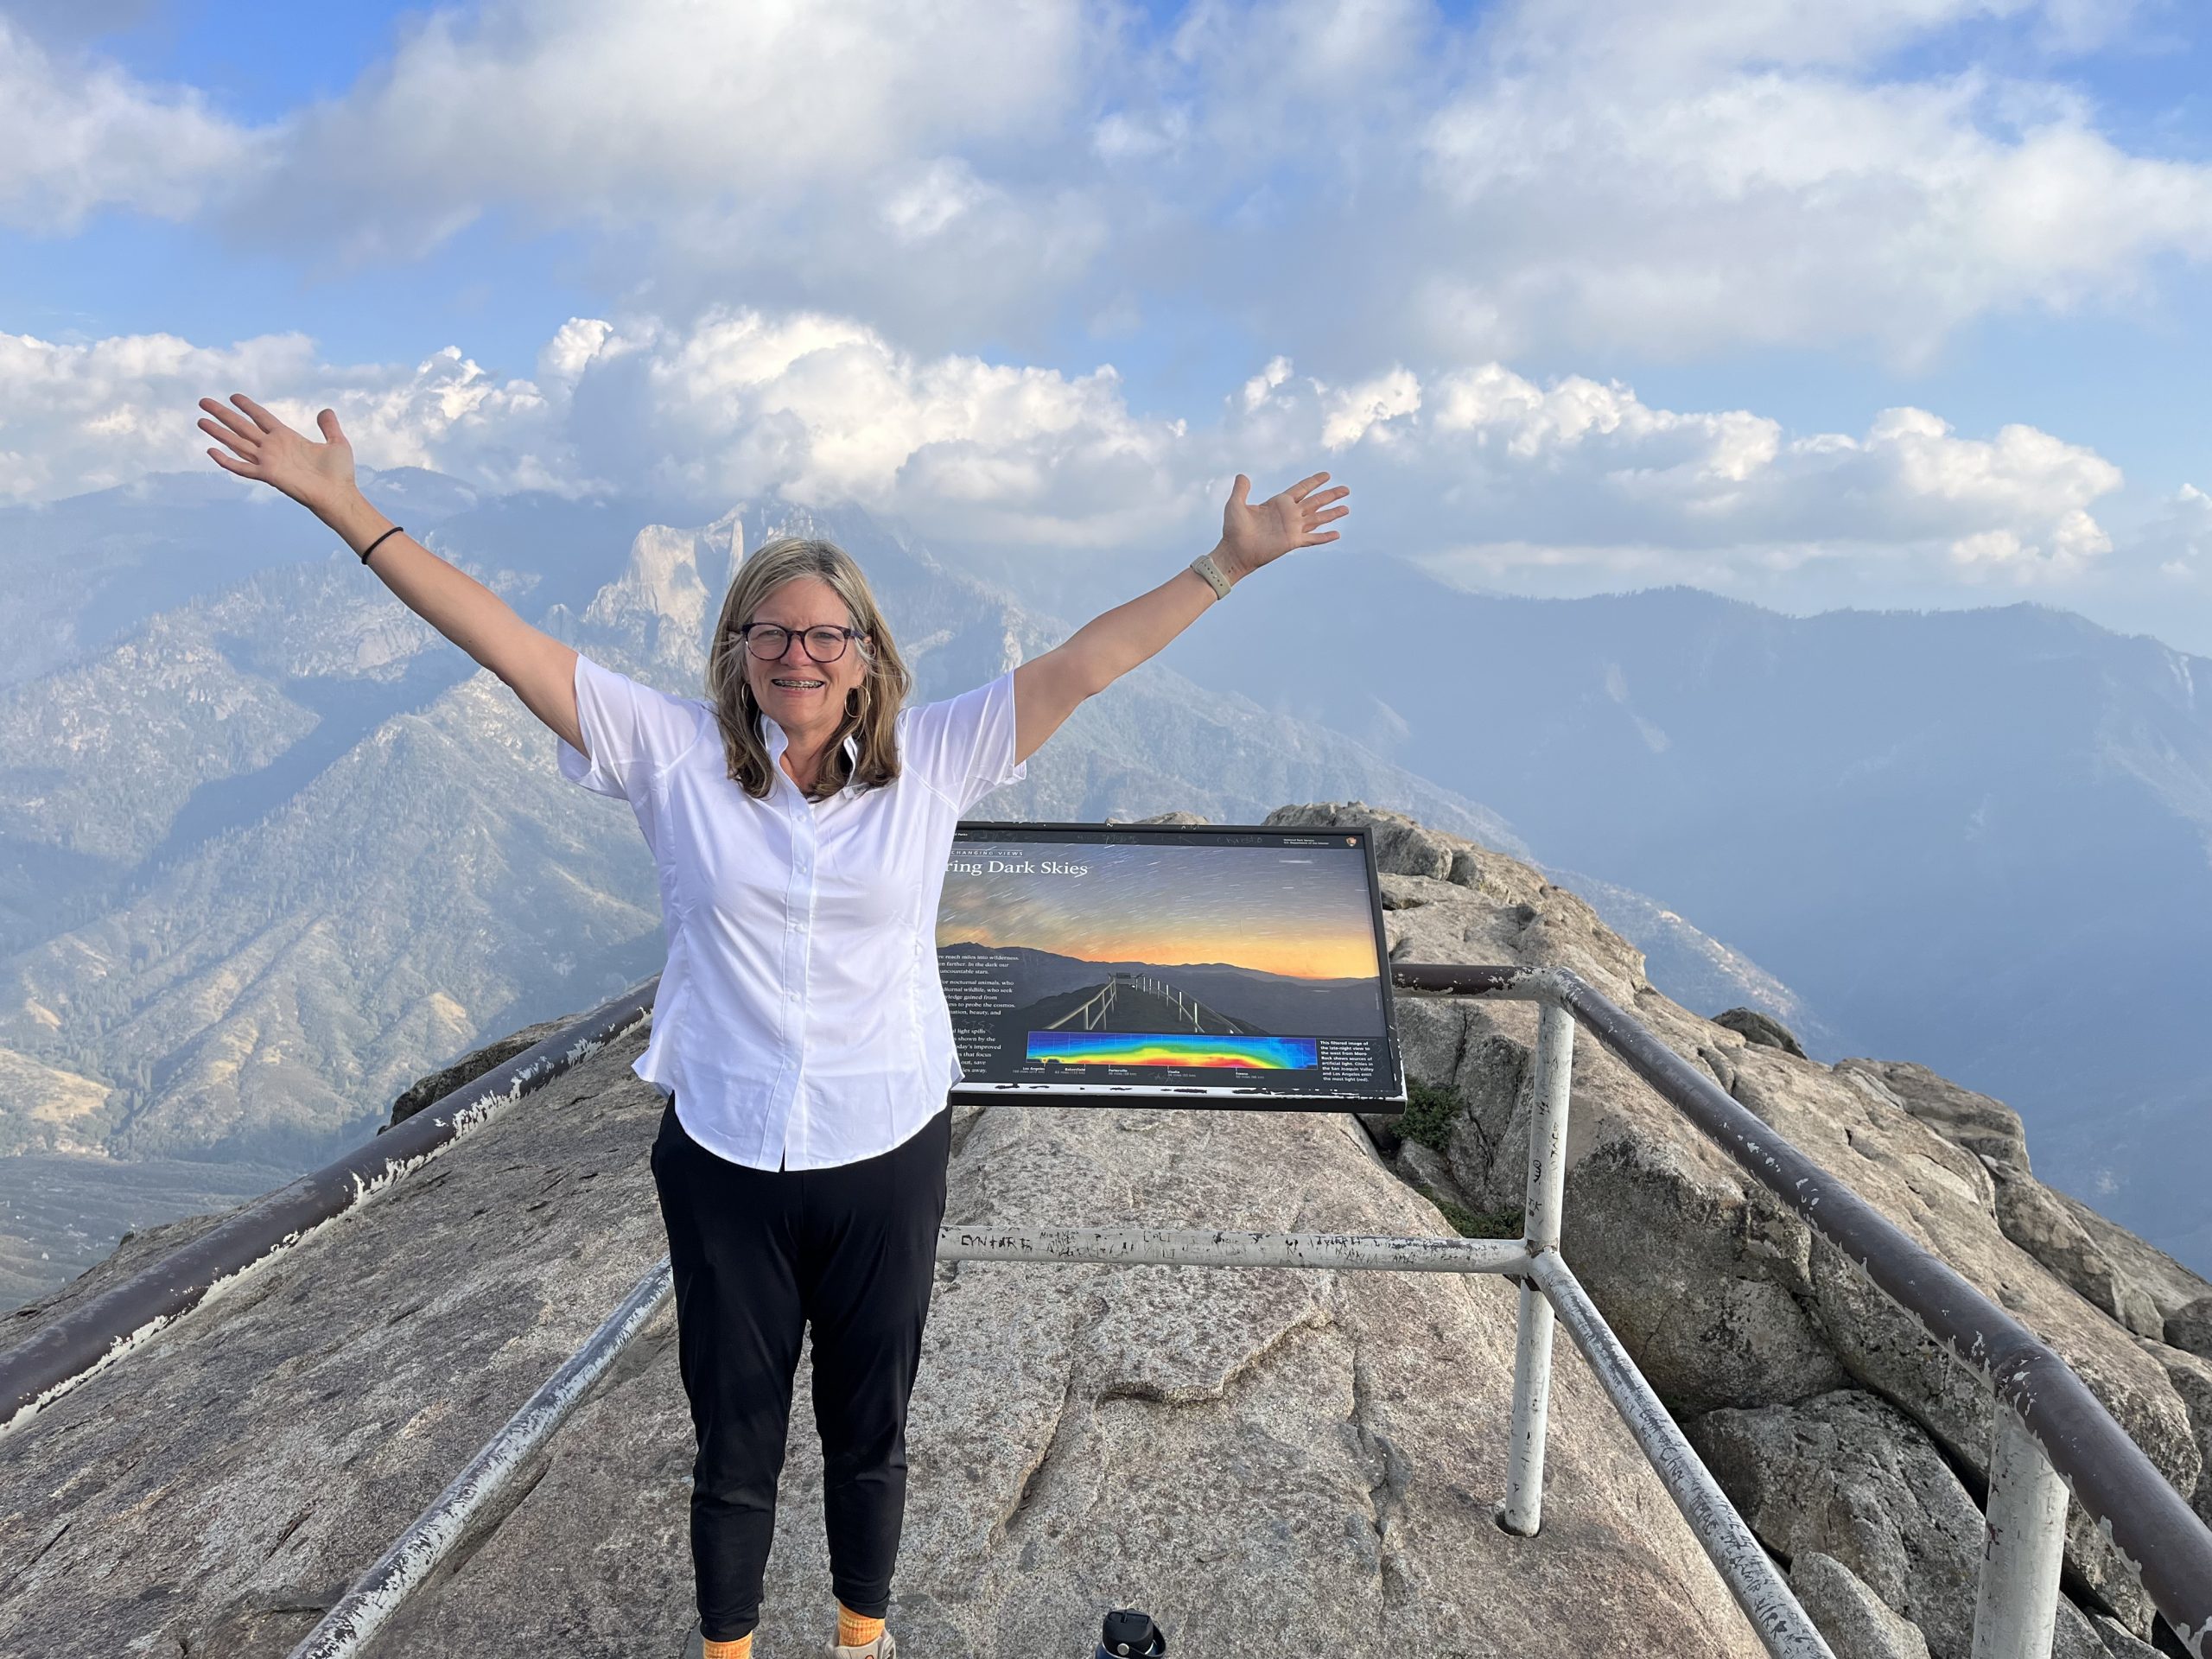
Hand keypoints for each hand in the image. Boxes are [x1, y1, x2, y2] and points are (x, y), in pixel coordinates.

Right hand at [197, 394, 358, 519]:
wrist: (339, 494)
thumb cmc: (339, 473)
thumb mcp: (337, 443)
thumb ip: (329, 426)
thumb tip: (326, 411)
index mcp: (287, 437)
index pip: (262, 417)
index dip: (248, 406)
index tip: (233, 396)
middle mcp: (273, 448)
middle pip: (242, 426)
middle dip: (223, 414)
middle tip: (203, 401)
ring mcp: (269, 461)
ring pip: (237, 443)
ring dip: (218, 433)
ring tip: (200, 421)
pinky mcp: (268, 475)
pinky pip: (242, 468)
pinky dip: (226, 461)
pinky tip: (211, 451)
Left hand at [1216, 470, 1349, 580]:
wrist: (1235, 551)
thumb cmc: (1234, 529)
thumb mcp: (1235, 504)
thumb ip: (1241, 490)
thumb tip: (1242, 476)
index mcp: (1279, 503)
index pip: (1301, 489)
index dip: (1314, 482)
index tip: (1327, 475)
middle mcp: (1289, 514)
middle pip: (1316, 502)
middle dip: (1331, 495)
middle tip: (1346, 489)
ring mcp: (1293, 528)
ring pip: (1318, 518)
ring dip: (1333, 513)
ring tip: (1347, 509)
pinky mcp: (1293, 541)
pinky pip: (1313, 538)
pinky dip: (1325, 537)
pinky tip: (1337, 534)